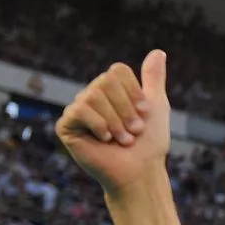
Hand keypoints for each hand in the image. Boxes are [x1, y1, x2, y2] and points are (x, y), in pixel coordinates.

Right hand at [56, 50, 169, 196]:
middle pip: (105, 81)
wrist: (140, 173)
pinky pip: (80, 110)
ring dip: (116, 122)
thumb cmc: (149, 145)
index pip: (117, 71)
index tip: (145, 114)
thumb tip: (158, 51)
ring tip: (123, 140)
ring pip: (94, 95)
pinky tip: (105, 140)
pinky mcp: (67, 125)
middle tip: (134, 132)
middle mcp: (92, 96)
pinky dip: (99, 126)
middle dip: (126, 110)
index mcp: (111, 90)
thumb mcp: (156, 107)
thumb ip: (153, 79)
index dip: (134, 93)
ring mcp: (78, 110)